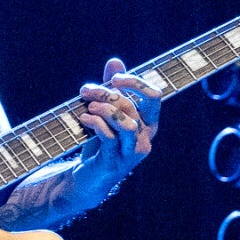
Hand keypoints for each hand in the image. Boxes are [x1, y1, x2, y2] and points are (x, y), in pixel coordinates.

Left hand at [70, 58, 160, 206]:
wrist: (87, 178)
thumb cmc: (100, 142)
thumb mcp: (105, 112)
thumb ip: (112, 88)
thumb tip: (115, 61)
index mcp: (148, 123)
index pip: (154, 96)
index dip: (135, 82)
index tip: (114, 78)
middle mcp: (145, 137)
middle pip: (131, 106)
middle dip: (106, 93)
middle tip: (85, 91)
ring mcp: (131, 153)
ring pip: (126, 124)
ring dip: (105, 110)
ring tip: (88, 107)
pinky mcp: (115, 163)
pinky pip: (110, 138)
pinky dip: (96, 124)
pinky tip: (84, 119)